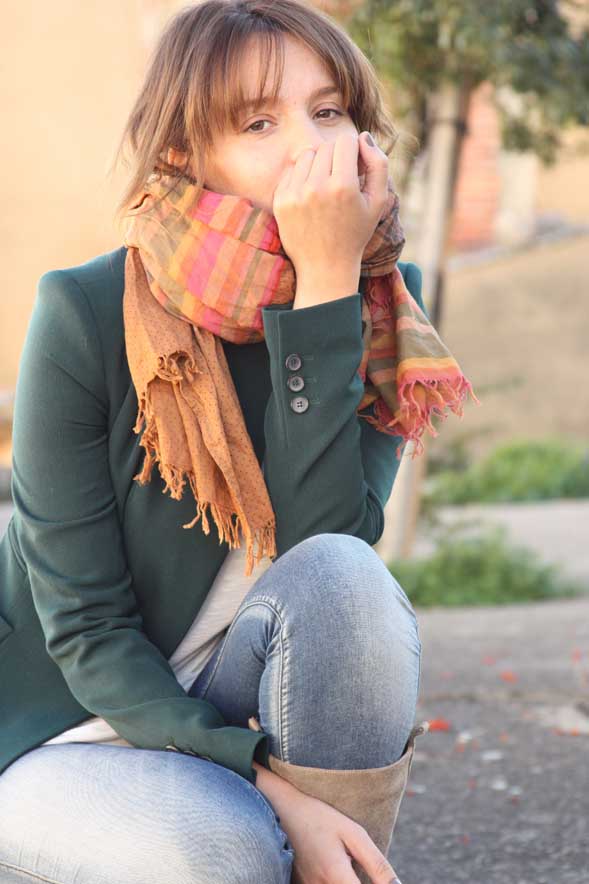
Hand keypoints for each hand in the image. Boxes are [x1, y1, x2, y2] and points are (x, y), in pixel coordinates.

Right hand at [254, 762, 400, 883]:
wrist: (281, 808)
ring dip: (347, 879)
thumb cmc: (319, 817)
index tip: (381, 880)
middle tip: (354, 861)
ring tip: (346, 862)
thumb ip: (376, 864)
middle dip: (357, 880)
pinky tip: (334, 865)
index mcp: (337, 876)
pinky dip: (333, 879)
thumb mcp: (353, 833)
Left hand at [272, 131, 388, 286]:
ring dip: (318, 164)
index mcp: (344, 187)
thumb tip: (362, 136)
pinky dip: (302, 177)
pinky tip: (311, 196)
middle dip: (336, 157)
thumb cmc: (355, 233)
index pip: (346, 142)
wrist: (325, 267)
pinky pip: (292, 171)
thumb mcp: (378, 202)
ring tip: (326, 186)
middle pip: (326, 146)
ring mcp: (295, 194)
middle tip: (341, 179)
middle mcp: (317, 188)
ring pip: (307, 155)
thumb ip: (378, 165)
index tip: (355, 167)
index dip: (353, 151)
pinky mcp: (280, 201)